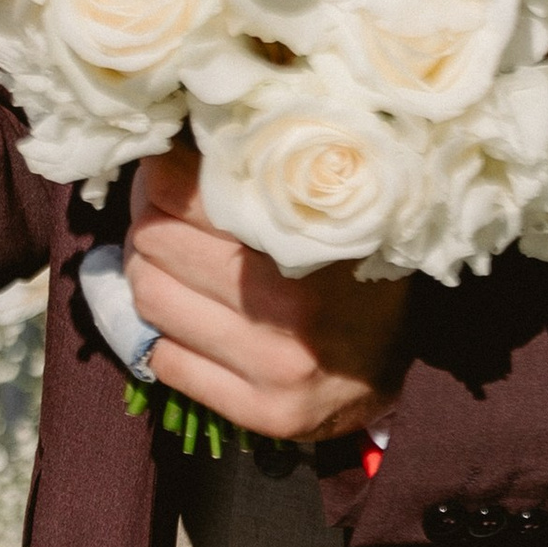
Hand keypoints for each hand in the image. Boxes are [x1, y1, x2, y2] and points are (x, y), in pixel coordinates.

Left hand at [126, 148, 408, 444]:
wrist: (401, 367)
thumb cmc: (351, 267)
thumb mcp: (325, 202)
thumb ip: (259, 171)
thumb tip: (170, 134)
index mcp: (310, 230)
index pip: (180, 187)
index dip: (160, 173)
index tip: (168, 168)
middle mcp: (292, 304)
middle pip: (153, 241)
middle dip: (149, 220)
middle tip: (163, 215)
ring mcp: (278, 365)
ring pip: (148, 298)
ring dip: (146, 274)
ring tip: (169, 263)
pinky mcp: (263, 412)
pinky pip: (161, 360)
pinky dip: (159, 334)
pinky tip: (187, 318)